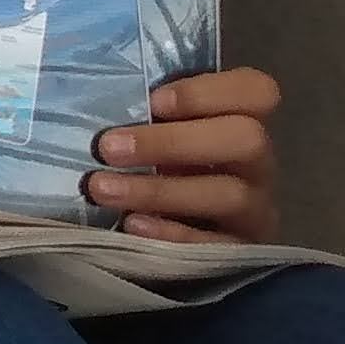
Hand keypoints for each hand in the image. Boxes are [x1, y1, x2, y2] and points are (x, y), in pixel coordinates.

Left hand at [95, 67, 281, 240]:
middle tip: (108, 148)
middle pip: (247, 139)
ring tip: (102, 188)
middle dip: (173, 141)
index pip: (258, 91)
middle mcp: (256, 164)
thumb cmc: (150, 164)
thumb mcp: (150, 132)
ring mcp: (255, 210)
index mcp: (239, 121)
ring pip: (230, 194)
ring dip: (160, 190)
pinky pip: (216, 244)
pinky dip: (172, 233)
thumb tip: (86, 92)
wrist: (165, 235)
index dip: (209, 92)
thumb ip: (139, 110)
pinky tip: (132, 225)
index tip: (153, 100)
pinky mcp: (241, 252)